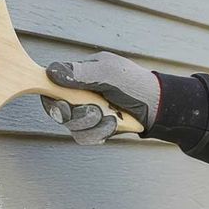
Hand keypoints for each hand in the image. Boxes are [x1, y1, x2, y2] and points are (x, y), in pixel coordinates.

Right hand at [42, 51, 160, 144]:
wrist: (157, 107)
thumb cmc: (135, 84)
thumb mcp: (109, 72)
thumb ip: (80, 72)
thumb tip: (51, 71)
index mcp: (79, 75)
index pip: (52, 87)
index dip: (53, 99)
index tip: (64, 105)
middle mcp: (79, 94)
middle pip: (59, 110)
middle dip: (77, 114)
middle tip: (96, 110)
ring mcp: (86, 111)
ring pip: (72, 126)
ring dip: (91, 123)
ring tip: (111, 117)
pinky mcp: (94, 127)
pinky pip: (84, 136)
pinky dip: (98, 132)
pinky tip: (113, 125)